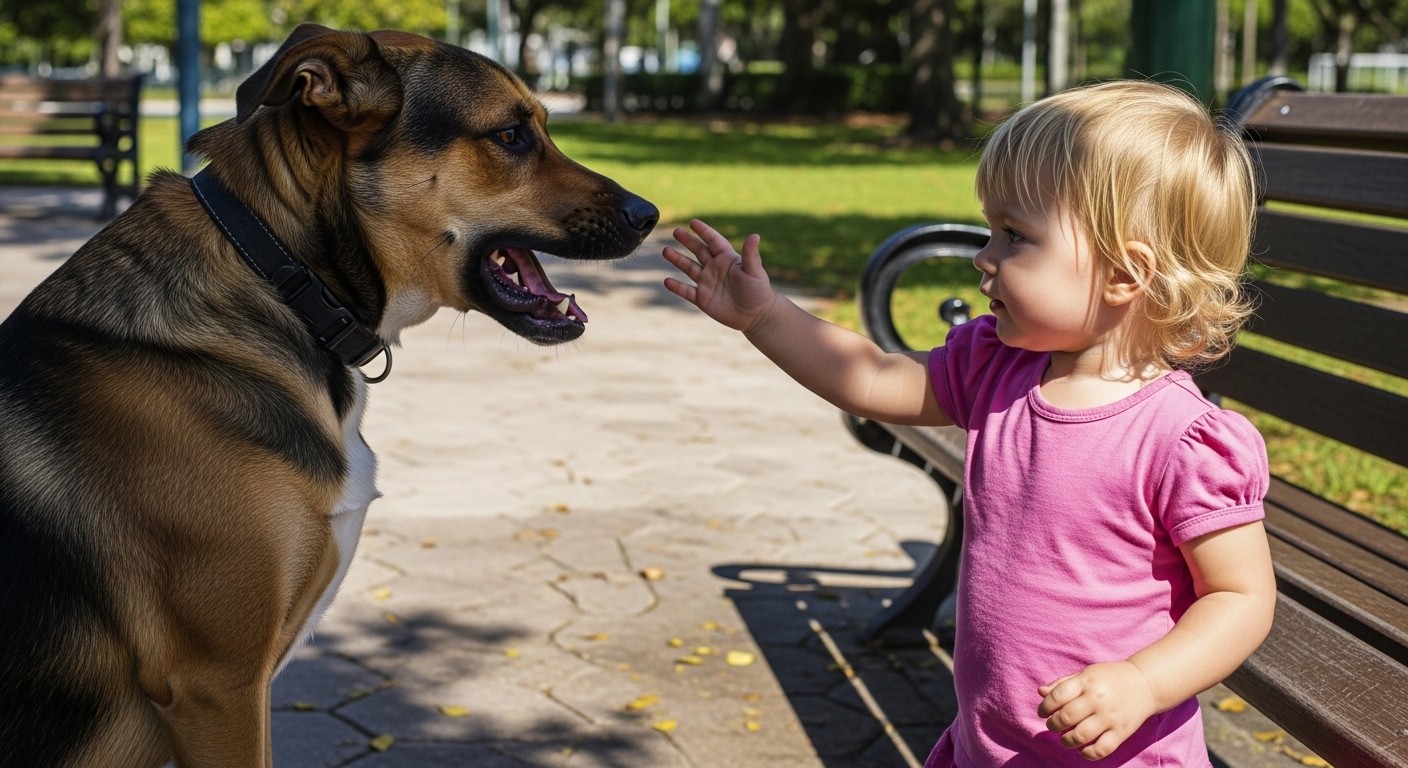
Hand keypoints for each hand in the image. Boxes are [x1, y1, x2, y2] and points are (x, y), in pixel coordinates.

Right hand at [662, 219, 776, 332]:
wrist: (755, 315)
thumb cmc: (758, 291)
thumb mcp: (754, 271)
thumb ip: (751, 254)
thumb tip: (755, 235)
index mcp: (727, 258)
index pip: (713, 241)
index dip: (704, 231)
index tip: (693, 222)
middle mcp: (715, 268)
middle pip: (698, 251)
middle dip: (687, 241)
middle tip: (676, 231)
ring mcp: (707, 283)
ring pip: (689, 268)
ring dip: (678, 259)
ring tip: (666, 251)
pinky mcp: (702, 298)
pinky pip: (687, 291)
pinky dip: (677, 287)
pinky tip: (667, 281)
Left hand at [1037, 661, 1157, 760]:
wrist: (1145, 684)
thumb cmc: (1110, 678)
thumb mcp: (1086, 674)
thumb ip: (1062, 683)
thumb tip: (1040, 692)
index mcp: (1087, 682)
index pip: (1057, 696)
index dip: (1045, 707)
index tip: (1043, 712)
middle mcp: (1098, 699)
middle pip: (1066, 717)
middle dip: (1053, 725)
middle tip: (1053, 725)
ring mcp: (1110, 717)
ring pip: (1080, 736)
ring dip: (1066, 741)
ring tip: (1064, 738)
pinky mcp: (1121, 732)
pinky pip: (1101, 749)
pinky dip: (1087, 753)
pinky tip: (1082, 749)